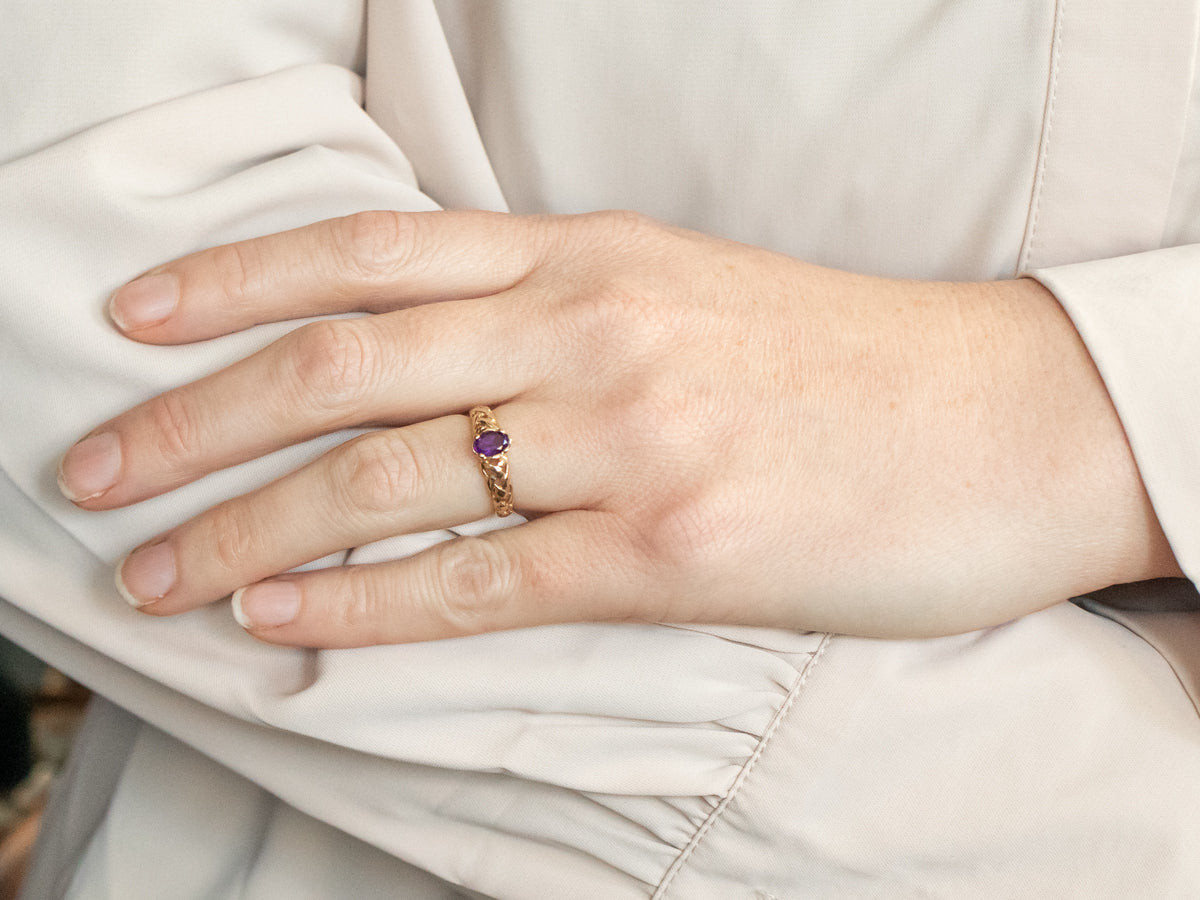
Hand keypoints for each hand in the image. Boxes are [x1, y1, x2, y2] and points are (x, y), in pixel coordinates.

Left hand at [57, 210, 1178, 645]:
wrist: (1006, 417)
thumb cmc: (846, 361)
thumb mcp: (686, 294)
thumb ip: (558, 314)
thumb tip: (437, 367)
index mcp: (591, 256)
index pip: (370, 253)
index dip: (236, 283)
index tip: (135, 320)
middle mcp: (591, 331)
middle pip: (341, 369)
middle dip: (195, 423)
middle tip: (93, 472)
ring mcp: (627, 438)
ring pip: (384, 484)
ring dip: (247, 533)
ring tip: (156, 574)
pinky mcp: (671, 549)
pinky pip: (478, 582)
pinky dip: (364, 607)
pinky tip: (285, 623)